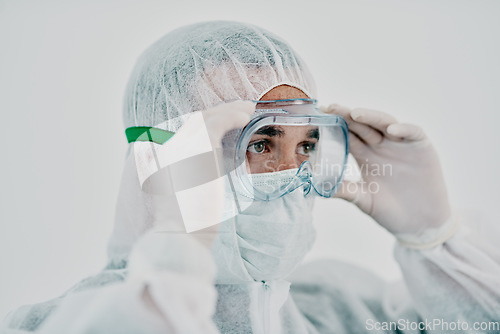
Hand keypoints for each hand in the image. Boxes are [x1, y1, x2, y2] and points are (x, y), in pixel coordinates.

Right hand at [136, 101, 254, 247]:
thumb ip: (192, 176)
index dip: (207, 123)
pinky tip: (245, 116)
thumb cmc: (185, 224)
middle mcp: (169, 146)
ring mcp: (182, 145)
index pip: (187, 132)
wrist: (179, 235)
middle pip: (196, 120)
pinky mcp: (198, 147)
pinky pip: (218, 123)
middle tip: (239, 109)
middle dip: (219, 112)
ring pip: (207, 117)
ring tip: (247, 109)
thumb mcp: (185, 195)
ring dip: (229, 110)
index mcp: (163, 158)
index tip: (224, 121)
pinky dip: (233, 115)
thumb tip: (209, 168)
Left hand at [323, 104, 450, 236]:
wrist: (420, 224)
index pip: (348, 135)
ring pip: (385, 123)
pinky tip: (391, 130)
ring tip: (355, 113)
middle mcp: (381, 146)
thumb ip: (345, 191)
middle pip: (363, 125)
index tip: (320, 116)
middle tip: (332, 107)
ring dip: (371, 117)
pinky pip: (413, 133)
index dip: (335, 125)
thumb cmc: (391, 211)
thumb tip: (316, 187)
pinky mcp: (422, 148)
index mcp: (365, 155)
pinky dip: (404, 129)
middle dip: (348, 115)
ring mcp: (401, 145)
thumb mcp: (363, 200)